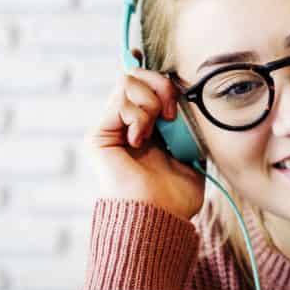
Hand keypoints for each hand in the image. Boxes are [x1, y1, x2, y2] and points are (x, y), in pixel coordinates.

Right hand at [88, 50, 204, 220]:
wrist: (158, 217)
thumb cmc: (176, 194)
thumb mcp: (191, 151)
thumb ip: (186, 124)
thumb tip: (187, 95)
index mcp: (145, 126)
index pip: (143, 84)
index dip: (154, 72)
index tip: (171, 73)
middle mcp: (124, 125)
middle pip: (135, 76)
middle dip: (160, 85)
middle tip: (172, 113)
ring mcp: (110, 128)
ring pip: (127, 83)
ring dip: (151, 102)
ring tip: (157, 130)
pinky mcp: (98, 135)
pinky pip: (119, 103)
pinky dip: (138, 117)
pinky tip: (140, 140)